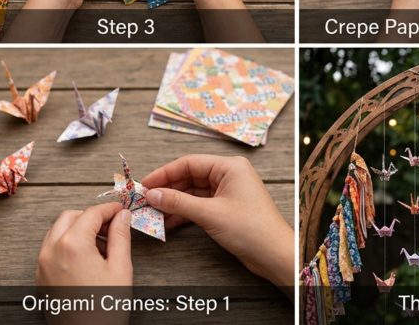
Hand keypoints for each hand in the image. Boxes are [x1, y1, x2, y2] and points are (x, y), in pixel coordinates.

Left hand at [36, 202, 132, 286]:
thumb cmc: (104, 311)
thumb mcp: (120, 269)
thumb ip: (120, 237)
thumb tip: (122, 217)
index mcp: (71, 245)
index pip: (91, 214)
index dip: (109, 209)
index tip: (121, 210)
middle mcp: (51, 251)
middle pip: (70, 217)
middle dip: (91, 218)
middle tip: (112, 227)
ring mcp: (42, 264)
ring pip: (58, 231)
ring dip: (78, 230)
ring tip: (102, 248)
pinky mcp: (41, 277)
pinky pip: (51, 249)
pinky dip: (67, 245)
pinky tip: (87, 260)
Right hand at [141, 155, 292, 293]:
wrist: (274, 255)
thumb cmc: (250, 229)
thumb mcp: (209, 213)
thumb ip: (178, 202)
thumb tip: (152, 194)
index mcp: (230, 166)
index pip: (189, 163)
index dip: (164, 173)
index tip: (145, 184)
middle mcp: (229, 175)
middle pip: (190, 177)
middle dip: (167, 189)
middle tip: (146, 200)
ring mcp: (228, 192)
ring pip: (193, 193)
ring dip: (173, 203)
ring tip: (153, 213)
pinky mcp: (226, 209)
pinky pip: (199, 205)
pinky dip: (184, 213)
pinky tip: (168, 221)